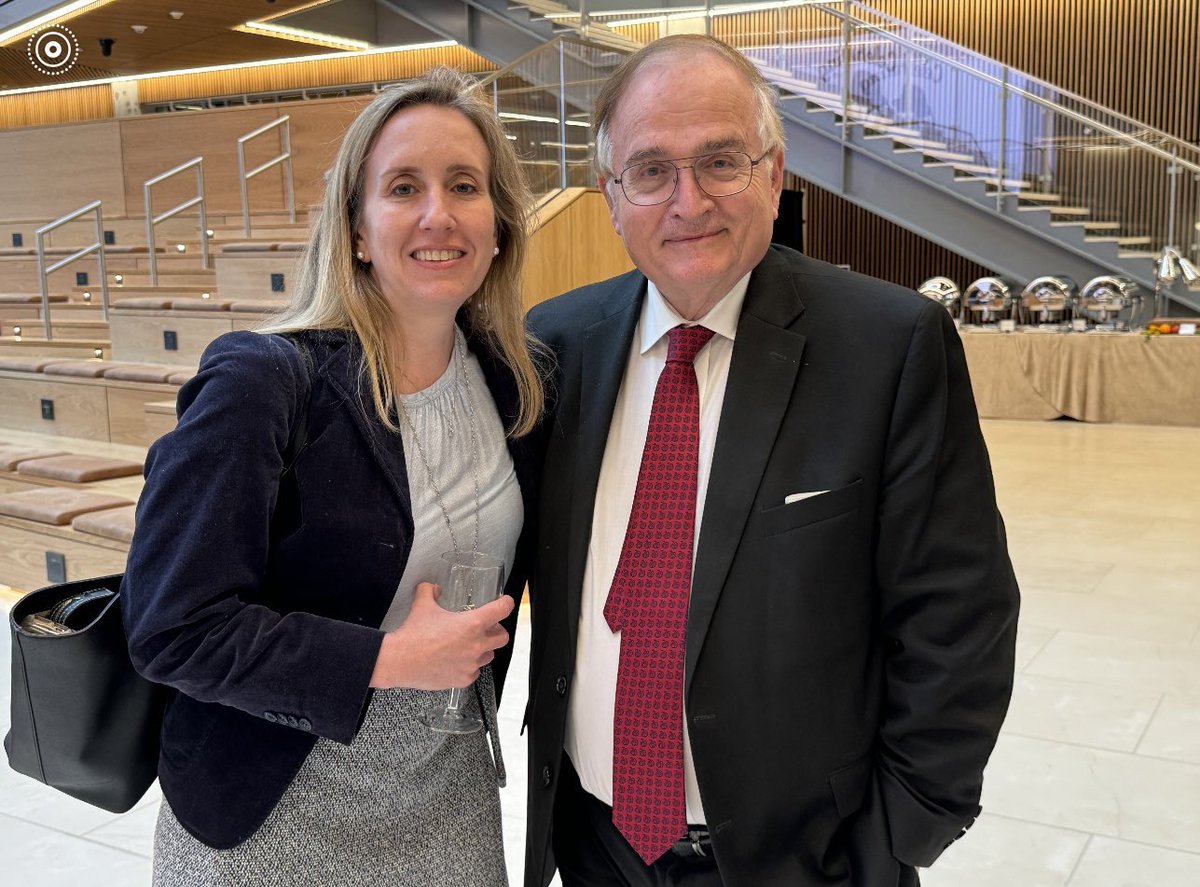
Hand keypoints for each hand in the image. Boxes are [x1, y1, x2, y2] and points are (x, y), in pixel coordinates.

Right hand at [369, 582, 514, 689]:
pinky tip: (457, 661)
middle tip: (487, 628)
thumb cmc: (413, 636)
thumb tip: (433, 588)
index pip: (502, 609)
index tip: (505, 602)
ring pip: (489, 655)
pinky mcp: (463, 679)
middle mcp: (476, 645)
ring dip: (483, 649)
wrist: (399, 661)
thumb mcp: (422, 605)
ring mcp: (471, 664)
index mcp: (473, 624)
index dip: (505, 603)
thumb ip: (430, 591)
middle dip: (496, 630)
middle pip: (502, 637)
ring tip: (468, 645)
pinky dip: (469, 666)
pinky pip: (474, 672)